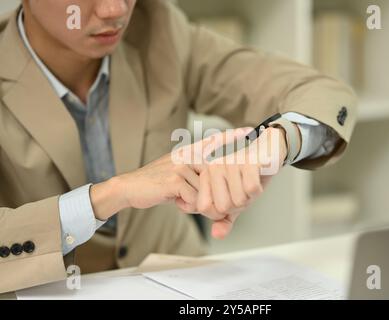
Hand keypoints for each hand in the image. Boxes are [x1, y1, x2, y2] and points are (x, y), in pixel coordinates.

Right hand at [89, 128, 250, 220]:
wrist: (129, 188)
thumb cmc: (155, 186)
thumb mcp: (178, 178)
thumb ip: (196, 181)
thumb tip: (214, 195)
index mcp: (188, 153)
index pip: (212, 141)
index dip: (230, 136)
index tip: (247, 129)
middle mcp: (187, 155)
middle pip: (214, 178)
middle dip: (213, 197)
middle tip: (199, 204)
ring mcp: (182, 165)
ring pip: (206, 192)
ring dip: (196, 204)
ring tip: (179, 199)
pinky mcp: (176, 179)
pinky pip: (195, 200)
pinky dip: (187, 206)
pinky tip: (173, 200)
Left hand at [196, 126, 289, 238]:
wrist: (268, 151)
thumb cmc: (247, 176)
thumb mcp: (233, 200)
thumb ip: (223, 219)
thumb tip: (217, 235)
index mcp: (206, 175)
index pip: (205, 208)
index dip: (220, 212)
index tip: (230, 199)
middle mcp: (214, 167)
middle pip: (223, 207)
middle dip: (238, 205)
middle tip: (243, 190)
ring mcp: (230, 163)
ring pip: (239, 200)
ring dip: (250, 197)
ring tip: (250, 182)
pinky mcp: (248, 161)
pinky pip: (251, 189)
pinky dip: (258, 189)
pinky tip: (257, 178)